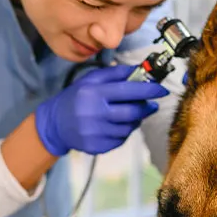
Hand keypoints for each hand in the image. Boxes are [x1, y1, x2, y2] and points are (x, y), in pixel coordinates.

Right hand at [35, 65, 168, 155]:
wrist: (55, 124)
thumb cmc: (76, 97)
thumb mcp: (91, 79)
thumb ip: (115, 73)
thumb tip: (140, 70)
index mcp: (94, 93)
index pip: (128, 91)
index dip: (149, 90)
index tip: (162, 90)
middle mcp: (94, 114)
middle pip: (132, 112)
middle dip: (146, 108)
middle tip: (150, 104)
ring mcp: (95, 133)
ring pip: (129, 128)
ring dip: (135, 120)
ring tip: (129, 113)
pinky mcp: (96, 147)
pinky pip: (121, 140)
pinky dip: (124, 131)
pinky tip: (117, 125)